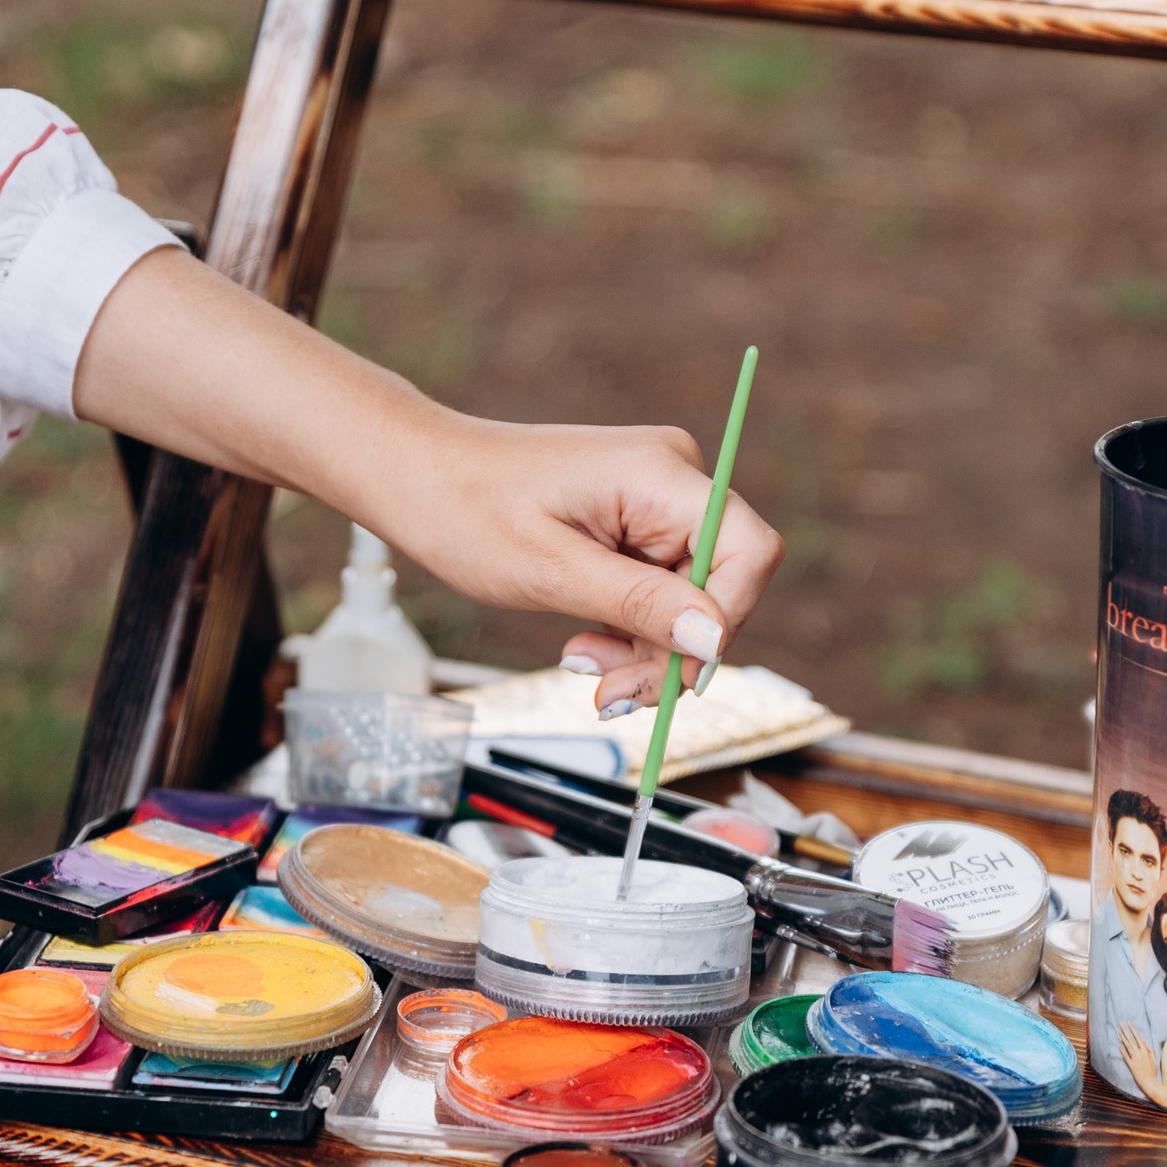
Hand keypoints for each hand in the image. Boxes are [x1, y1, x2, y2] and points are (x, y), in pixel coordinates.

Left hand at [386, 416, 780, 712]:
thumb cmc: (467, 508)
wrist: (418, 477)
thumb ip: (638, 604)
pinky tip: (587, 643)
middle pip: (720, 585)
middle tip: (610, 693)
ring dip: (646, 650)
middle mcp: (671, 478)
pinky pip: (662, 593)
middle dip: (673, 650)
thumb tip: (713, 639)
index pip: (748, 551)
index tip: (676, 673)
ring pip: (691, 601)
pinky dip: (631, 631)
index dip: (726, 621)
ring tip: (584, 665)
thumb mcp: (551, 572)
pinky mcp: (638, 525)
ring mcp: (656, 501)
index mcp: (659, 473)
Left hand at [1119, 1025, 1157, 1092]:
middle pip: (1131, 1039)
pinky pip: (1125, 1056)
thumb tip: (1144, 1041)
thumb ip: (1150, 1050)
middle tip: (1119, 1023)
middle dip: (1125, 1030)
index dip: (1132, 1029)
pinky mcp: (1131, 1065)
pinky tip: (1118, 1045)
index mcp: (1146, 1050)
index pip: (1138, 1037)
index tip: (1128, 1023)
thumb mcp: (1154, 1059)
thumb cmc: (1152, 1071)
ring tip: (1118, 1031)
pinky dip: (1122, 1050)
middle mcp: (1140, 1053)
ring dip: (1122, 1038)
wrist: (1149, 1082)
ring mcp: (1135, 1058)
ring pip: (1127, 1046)